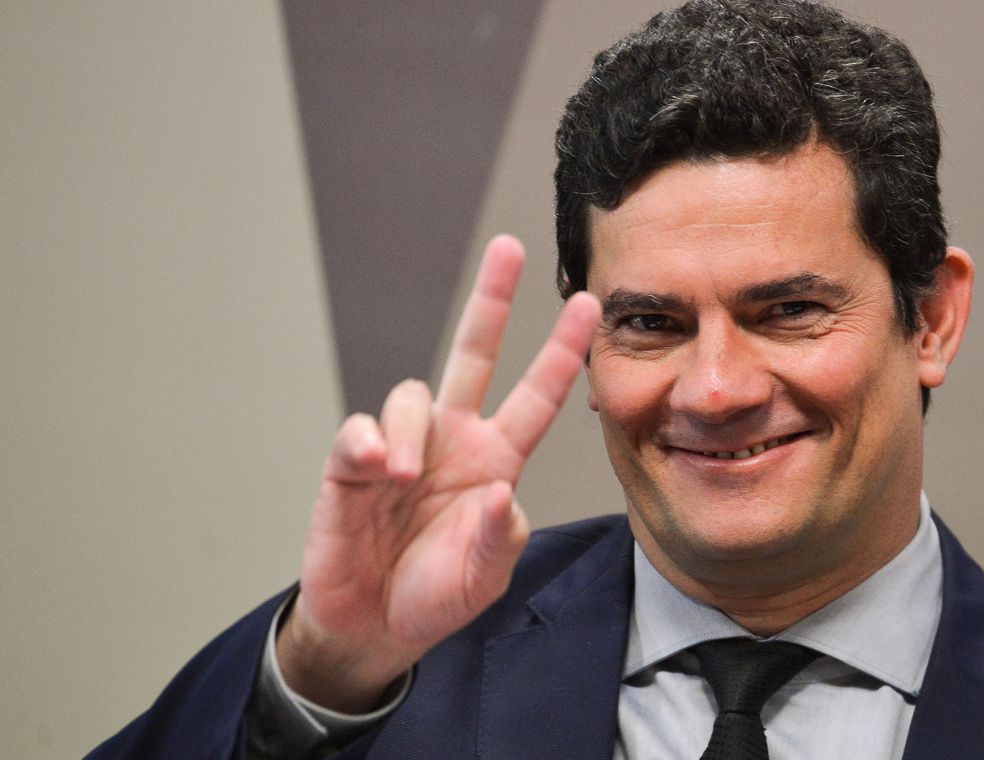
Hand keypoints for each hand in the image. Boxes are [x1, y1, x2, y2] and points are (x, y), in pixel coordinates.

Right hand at [276, 235, 600, 711]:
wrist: (373, 625)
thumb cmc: (437, 594)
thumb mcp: (485, 575)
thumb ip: (501, 536)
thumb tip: (499, 491)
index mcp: (495, 460)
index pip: (536, 398)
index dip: (561, 356)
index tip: (588, 309)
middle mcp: (453, 440)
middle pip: (474, 355)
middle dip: (491, 302)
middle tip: (508, 250)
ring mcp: (403, 447)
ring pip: (411, 393)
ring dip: (411, 430)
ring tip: (401, 476)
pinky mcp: (351, 463)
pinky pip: (359, 431)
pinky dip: (367, 443)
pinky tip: (375, 468)